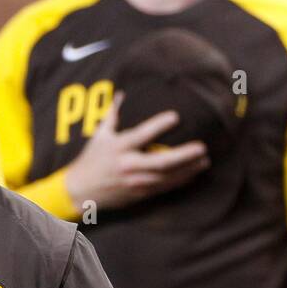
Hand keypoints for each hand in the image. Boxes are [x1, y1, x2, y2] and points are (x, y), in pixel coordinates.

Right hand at [63, 93, 209, 212]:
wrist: (81, 191)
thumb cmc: (92, 159)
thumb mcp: (99, 136)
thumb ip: (113, 115)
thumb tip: (121, 94)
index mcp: (118, 148)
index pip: (141, 135)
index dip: (159, 126)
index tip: (176, 116)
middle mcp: (128, 166)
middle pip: (160, 162)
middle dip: (183, 155)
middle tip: (202, 147)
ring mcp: (135, 182)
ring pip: (166, 177)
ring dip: (188, 169)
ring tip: (205, 160)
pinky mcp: (139, 193)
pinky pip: (164, 187)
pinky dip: (180, 181)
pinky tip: (194, 174)